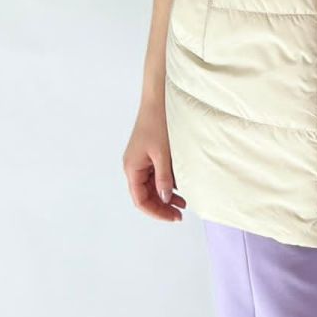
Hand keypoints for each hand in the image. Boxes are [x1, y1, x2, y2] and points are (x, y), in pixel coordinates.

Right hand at [123, 100, 186, 221]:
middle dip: (162, 206)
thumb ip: (164, 178)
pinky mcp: (150, 154)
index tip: (173, 217)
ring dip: (166, 196)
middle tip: (181, 213)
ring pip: (152, 186)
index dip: (156, 212)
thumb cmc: (158, 123)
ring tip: (184, 202)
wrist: (159, 99)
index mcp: (132, 168)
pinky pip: (157, 175)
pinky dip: (167, 183)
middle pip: (145, 195)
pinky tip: (181, 187)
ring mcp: (142, 160)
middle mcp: (134, 166)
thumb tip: (165, 199)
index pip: (140, 200)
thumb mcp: (163, 154)